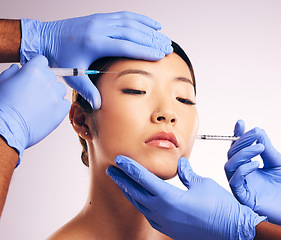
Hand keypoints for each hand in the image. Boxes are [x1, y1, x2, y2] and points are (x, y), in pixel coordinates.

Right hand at [0, 55, 69, 165]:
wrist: (8, 129)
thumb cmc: (2, 106)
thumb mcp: (2, 83)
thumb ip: (12, 73)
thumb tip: (18, 68)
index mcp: (34, 70)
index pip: (42, 61)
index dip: (37, 68)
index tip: (33, 76)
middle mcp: (48, 80)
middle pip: (52, 76)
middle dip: (44, 83)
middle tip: (34, 95)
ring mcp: (56, 95)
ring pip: (60, 90)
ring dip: (53, 94)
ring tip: (40, 105)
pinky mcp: (62, 109)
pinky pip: (65, 104)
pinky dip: (58, 107)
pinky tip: (46, 113)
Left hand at [20, 11, 172, 108]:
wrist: (44, 38)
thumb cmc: (58, 57)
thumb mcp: (72, 76)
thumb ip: (87, 90)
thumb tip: (99, 105)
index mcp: (94, 43)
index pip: (126, 45)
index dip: (145, 50)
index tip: (161, 55)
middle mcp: (99, 28)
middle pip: (132, 32)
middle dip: (152, 40)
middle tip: (168, 47)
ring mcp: (100, 20)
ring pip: (131, 22)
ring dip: (149, 29)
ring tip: (164, 37)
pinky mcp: (100, 17)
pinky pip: (124, 15)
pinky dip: (140, 19)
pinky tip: (152, 23)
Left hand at [107, 155, 264, 239]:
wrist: (234, 233)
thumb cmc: (220, 208)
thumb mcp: (203, 184)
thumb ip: (188, 174)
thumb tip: (181, 164)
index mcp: (169, 199)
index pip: (143, 179)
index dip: (130, 167)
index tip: (119, 159)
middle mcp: (163, 212)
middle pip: (136, 192)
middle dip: (122, 180)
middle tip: (112, 170)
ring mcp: (165, 223)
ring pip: (140, 204)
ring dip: (130, 191)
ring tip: (122, 182)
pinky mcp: (169, 229)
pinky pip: (148, 214)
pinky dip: (141, 203)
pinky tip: (140, 198)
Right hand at [225, 120, 280, 224]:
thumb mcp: (277, 163)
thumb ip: (267, 149)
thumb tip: (258, 131)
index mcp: (248, 166)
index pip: (238, 148)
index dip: (237, 135)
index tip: (241, 122)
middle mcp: (241, 174)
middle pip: (231, 154)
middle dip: (242, 141)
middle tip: (255, 133)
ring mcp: (240, 185)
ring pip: (229, 165)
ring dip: (242, 153)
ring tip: (259, 148)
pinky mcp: (242, 197)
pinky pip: (234, 181)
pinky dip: (243, 169)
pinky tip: (256, 164)